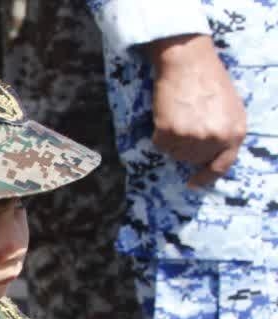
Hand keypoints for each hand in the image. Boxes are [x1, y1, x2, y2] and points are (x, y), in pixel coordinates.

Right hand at [146, 34, 247, 186]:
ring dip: (172, 139)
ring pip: (174, 153)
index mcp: (235, 132)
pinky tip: (166, 114)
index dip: (206, 177)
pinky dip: (159, 132)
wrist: (189, 61)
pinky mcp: (169, 132)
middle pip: (192, 159)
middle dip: (186, 147)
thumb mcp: (230, 107)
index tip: (193, 182)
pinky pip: (160, 143)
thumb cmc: (210, 79)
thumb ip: (224, 131)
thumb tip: (209, 151)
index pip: (221, 166)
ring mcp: (192, 137)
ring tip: (177, 116)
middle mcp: (215, 138)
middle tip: (183, 126)